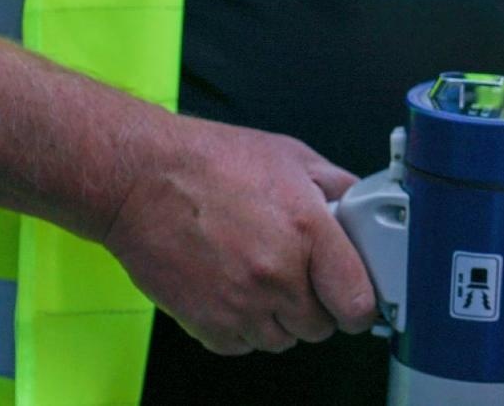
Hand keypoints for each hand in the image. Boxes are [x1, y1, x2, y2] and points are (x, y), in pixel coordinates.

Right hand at [103, 115, 377, 354]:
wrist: (141, 180)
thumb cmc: (211, 162)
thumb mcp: (292, 157)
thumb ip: (336, 186)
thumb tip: (359, 207)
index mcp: (308, 232)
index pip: (357, 301)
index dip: (361, 304)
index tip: (357, 299)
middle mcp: (277, 275)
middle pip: (321, 327)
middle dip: (319, 305)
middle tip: (304, 276)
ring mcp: (239, 304)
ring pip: (282, 340)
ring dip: (281, 318)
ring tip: (265, 279)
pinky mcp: (205, 322)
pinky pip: (241, 346)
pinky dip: (244, 328)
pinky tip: (237, 292)